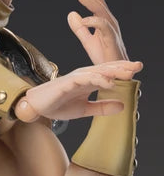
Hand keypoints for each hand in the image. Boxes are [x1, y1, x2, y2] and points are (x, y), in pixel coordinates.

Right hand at [18, 60, 141, 121]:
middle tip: (138, 65)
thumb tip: (123, 106)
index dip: (123, 71)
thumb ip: (102, 107)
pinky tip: (109, 82)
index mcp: (89, 81)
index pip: (109, 73)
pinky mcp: (68, 82)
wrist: (37, 108)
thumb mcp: (85, 110)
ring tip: (128, 73)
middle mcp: (84, 76)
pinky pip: (85, 79)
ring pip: (98, 71)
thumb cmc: (58, 106)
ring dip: (113, 71)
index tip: (137, 71)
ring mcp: (76, 78)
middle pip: (106, 68)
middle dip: (123, 67)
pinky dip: (98, 79)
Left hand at [67, 0, 128, 63]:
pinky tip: (84, 19)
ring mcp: (111, 30)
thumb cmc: (104, 58)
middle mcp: (109, 23)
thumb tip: (71, 13)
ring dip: (91, 2)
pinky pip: (103, 27)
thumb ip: (80, 28)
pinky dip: (94, 22)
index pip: (96, 3)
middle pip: (100, 3)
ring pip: (102, 12)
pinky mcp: (112, 40)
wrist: (113, 74)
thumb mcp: (88, 41)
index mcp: (103, 22)